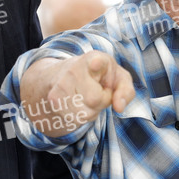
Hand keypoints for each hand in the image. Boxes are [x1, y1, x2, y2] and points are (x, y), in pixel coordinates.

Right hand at [20, 52, 134, 136]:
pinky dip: (81, 115)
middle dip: (103, 100)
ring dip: (92, 110)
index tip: (97, 63)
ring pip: (86, 113)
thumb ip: (125, 91)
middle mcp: (75, 69)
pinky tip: (78, 101)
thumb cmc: (100, 76)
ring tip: (87, 95)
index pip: (97, 61)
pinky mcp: (53, 98)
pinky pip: (76, 119)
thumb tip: (119, 107)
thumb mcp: (119, 78)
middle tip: (98, 90)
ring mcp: (62, 83)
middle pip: (96, 99)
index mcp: (95, 59)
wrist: (65, 74)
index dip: (98, 63)